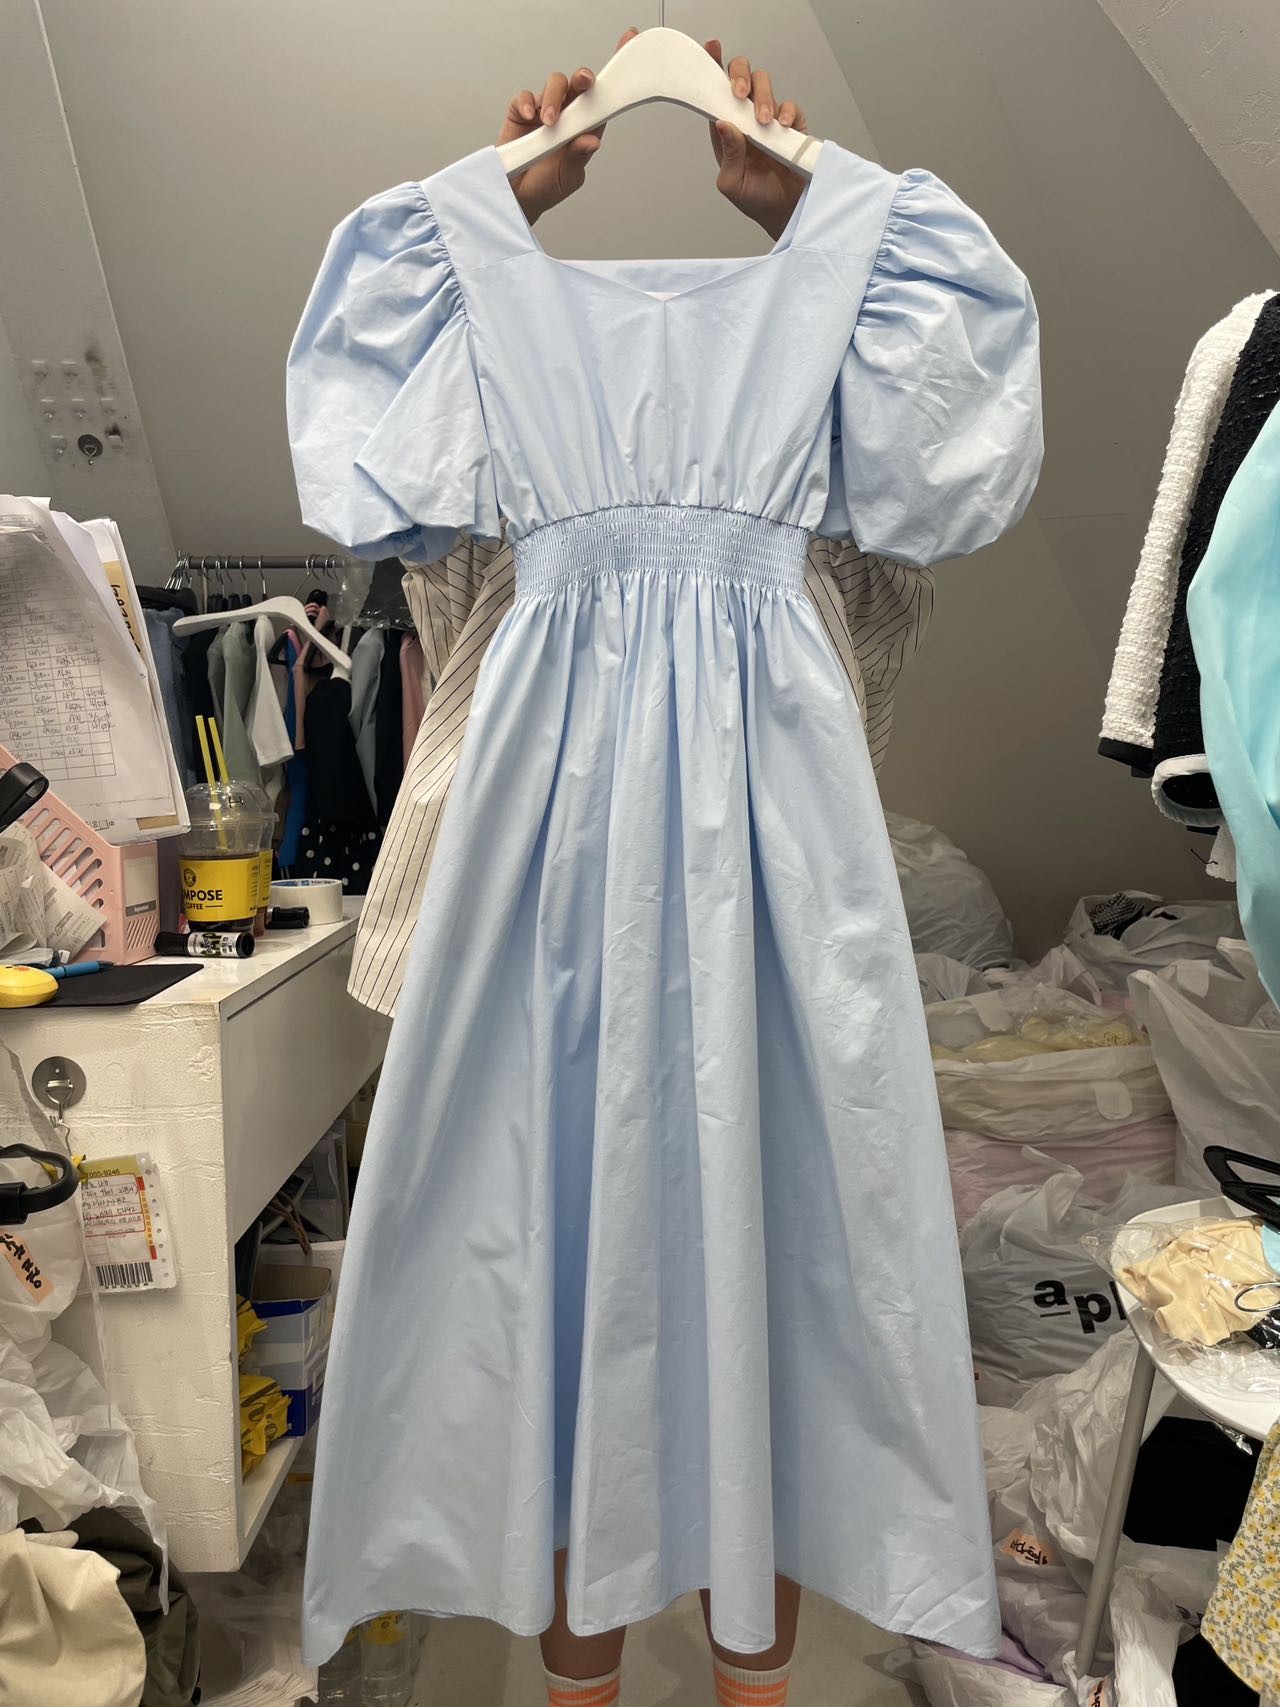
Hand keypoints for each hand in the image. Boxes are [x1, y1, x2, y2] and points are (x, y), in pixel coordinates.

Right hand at [499, 29, 637, 224]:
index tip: (628, 42)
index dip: (616, 71)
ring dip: (553, 100)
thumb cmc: (547, 185)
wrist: (518, 197)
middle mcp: (568, 114)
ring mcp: (545, 110)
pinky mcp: (522, 112)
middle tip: (584, 83)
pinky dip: (527, 103)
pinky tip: (530, 117)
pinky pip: (524, 97)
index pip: (604, 97)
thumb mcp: (568, 177)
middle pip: (579, 83)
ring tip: (549, 123)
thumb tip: (591, 141)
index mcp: (586, 126)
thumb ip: (577, 157)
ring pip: (555, 85)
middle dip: (583, 78)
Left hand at [703, 42, 807, 241]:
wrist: (783, 212)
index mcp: (726, 129)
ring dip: (763, 98)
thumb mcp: (732, 182)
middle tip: (740, 94)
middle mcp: (745, 118)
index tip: (712, 49)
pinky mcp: (792, 125)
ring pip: (764, 85)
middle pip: (742, 77)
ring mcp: (769, 119)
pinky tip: (782, 127)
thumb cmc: (754, 199)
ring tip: (763, 122)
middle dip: (740, 77)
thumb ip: (728, 153)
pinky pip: (790, 106)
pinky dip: (787, 112)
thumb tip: (723, 123)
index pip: (716, 93)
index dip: (713, 68)